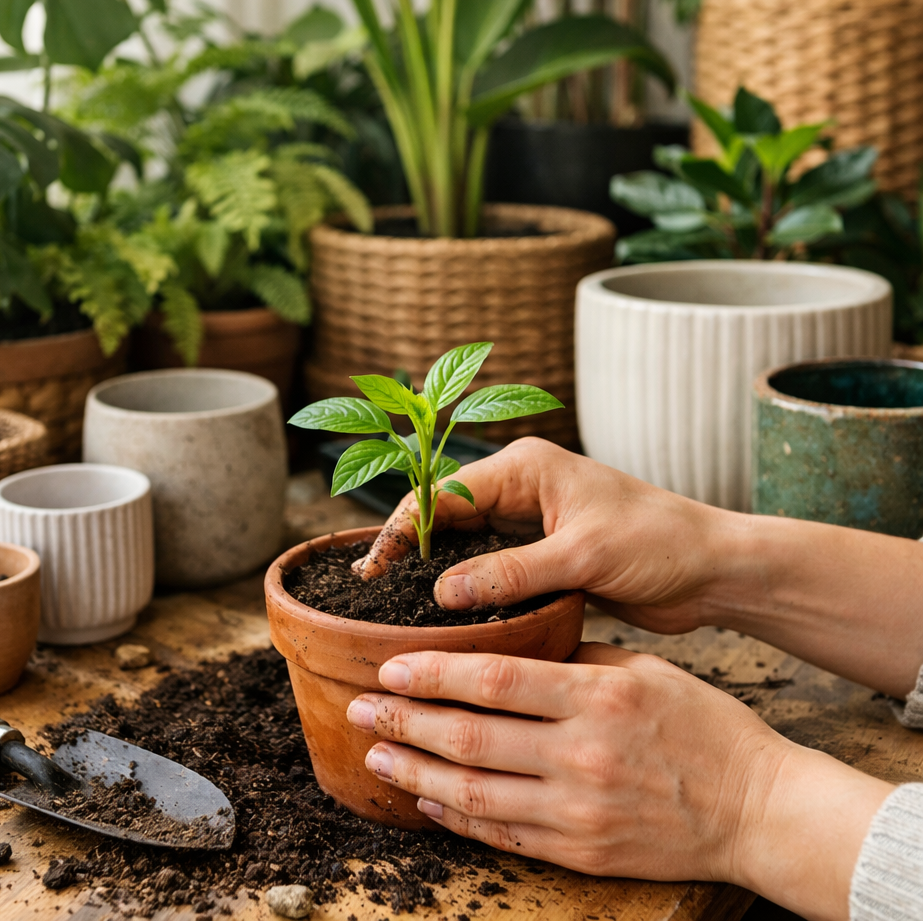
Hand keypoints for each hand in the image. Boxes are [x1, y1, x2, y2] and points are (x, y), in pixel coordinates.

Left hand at [347, 646, 892, 920]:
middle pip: (471, 736)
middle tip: (359, 705)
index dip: (433, 672)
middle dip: (405, 718)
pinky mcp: (582, 850)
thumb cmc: (704, 726)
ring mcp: (578, 809)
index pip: (494, 680)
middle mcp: (581, 754)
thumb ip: (574, 660)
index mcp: (596, 696)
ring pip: (475, 790)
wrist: (758, 808)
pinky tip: (426, 798)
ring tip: (376, 749)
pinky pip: (503, 833)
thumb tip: (510, 652)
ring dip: (417, 768)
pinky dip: (458, 817)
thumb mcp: (643, 670)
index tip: (390, 663)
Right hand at [355, 437, 732, 633]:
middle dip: (411, 548)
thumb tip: (442, 593)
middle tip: (372, 589)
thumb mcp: (582, 555)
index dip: (405, 527)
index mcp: (528, 468)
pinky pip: (493, 570)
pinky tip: (447, 617)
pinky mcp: (545, 556)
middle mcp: (524, 489)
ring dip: (437, 571)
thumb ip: (511, 572)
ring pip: (467, 545)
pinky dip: (470, 590)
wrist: (713, 569)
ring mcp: (533, 523)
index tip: (375, 566)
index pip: (445, 491)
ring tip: (397, 606)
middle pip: (447, 515)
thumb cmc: (660, 542)